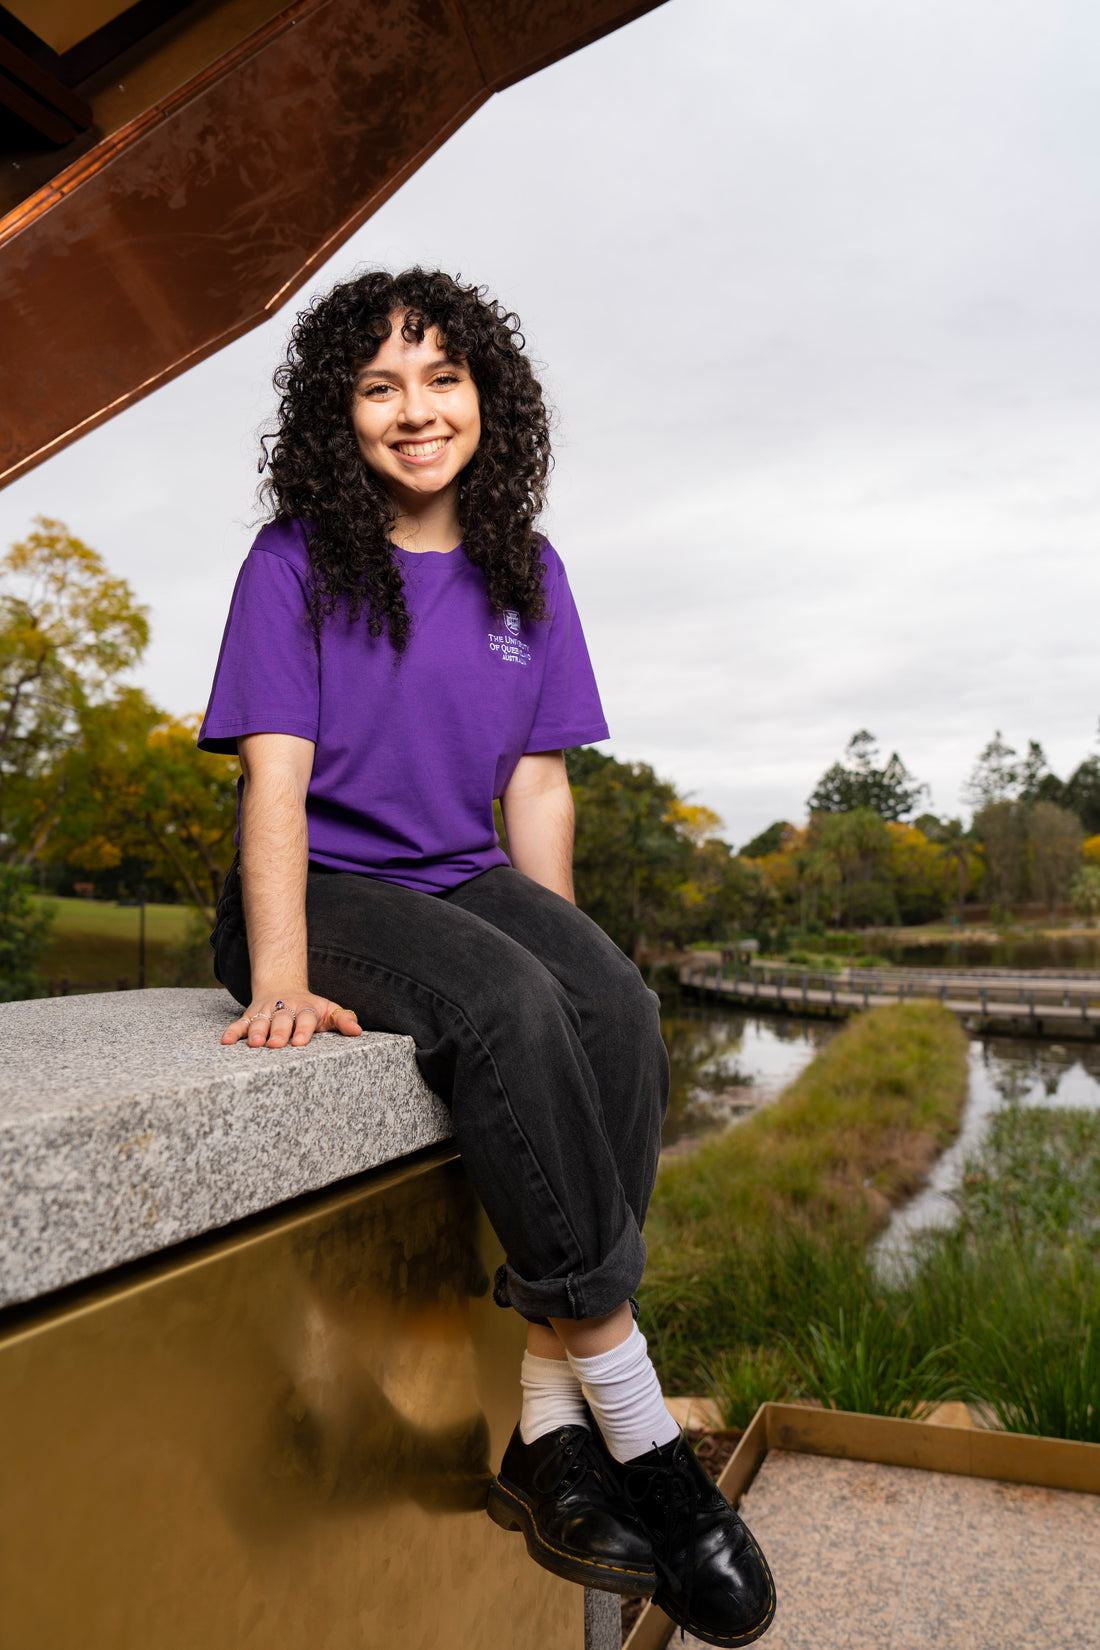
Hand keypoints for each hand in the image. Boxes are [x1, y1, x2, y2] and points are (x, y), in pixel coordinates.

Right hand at [222, 990, 361, 1048]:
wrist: (283, 988)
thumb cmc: (311, 1009)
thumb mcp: (329, 1011)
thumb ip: (343, 1020)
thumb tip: (358, 1031)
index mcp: (306, 1008)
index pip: (306, 1019)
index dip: (303, 1030)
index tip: (300, 1043)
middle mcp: (285, 1009)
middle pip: (282, 1020)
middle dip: (278, 1032)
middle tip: (275, 1045)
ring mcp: (266, 1012)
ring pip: (260, 1021)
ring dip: (256, 1032)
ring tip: (254, 1044)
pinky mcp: (250, 1016)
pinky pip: (240, 1023)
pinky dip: (233, 1031)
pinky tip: (226, 1041)